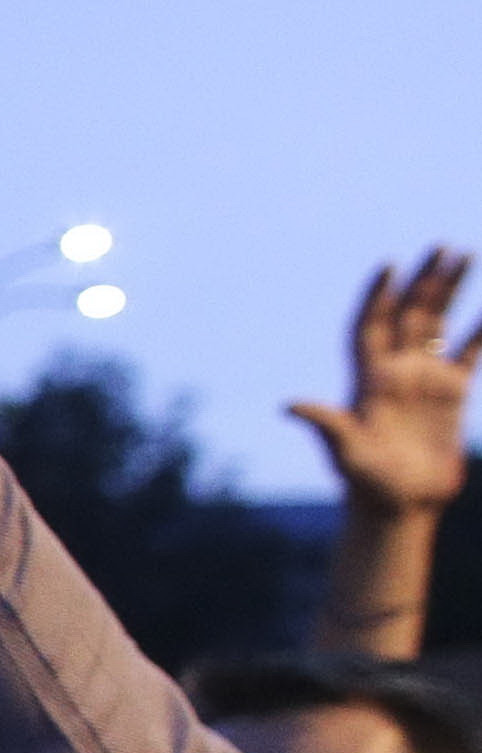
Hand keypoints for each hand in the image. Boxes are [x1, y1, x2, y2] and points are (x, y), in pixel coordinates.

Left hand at [287, 250, 476, 516]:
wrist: (399, 506)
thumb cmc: (365, 483)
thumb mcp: (344, 452)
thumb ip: (326, 424)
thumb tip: (290, 405)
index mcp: (368, 378)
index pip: (369, 324)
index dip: (376, 295)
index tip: (389, 264)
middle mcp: (395, 371)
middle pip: (408, 314)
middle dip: (423, 280)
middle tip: (442, 247)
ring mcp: (424, 378)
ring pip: (438, 323)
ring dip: (451, 291)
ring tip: (467, 256)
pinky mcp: (451, 393)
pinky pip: (469, 352)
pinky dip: (480, 330)